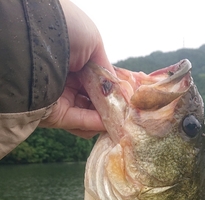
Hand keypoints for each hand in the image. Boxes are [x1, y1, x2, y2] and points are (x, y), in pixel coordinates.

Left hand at [40, 0, 113, 137]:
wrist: (38, 39)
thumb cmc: (66, 31)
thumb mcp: (93, 43)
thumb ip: (106, 69)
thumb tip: (117, 89)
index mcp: (74, 62)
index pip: (96, 81)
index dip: (112, 89)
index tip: (127, 97)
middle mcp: (67, 81)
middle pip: (93, 100)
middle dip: (110, 107)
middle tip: (126, 112)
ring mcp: (61, 99)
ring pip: (88, 114)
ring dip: (104, 118)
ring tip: (120, 121)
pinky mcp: (55, 114)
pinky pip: (79, 121)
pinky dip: (94, 123)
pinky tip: (107, 123)